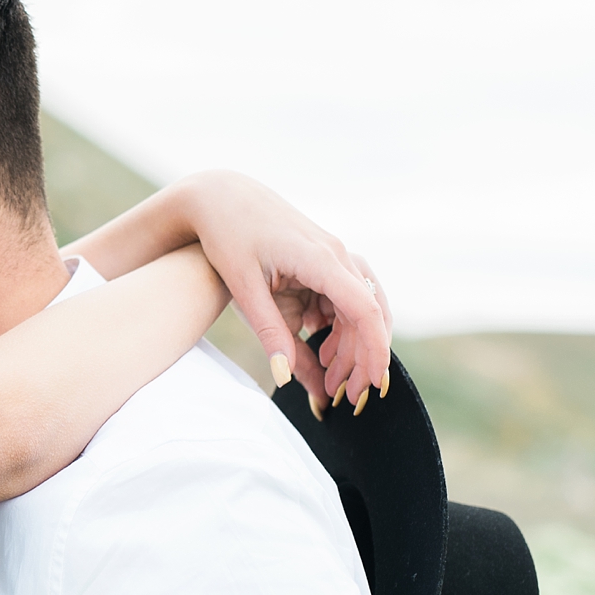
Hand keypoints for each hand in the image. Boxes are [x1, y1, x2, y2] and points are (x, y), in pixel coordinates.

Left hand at [174, 172, 392, 414]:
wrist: (220, 197)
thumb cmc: (228, 237)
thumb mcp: (244, 290)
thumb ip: (270, 333)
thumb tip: (287, 378)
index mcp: (320, 259)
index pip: (364, 309)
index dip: (374, 350)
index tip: (373, 385)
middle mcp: (336, 255)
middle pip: (368, 314)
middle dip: (362, 359)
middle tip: (346, 398)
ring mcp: (333, 255)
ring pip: (359, 309)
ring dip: (350, 347)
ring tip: (330, 382)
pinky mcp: (324, 261)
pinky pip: (343, 300)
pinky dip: (338, 329)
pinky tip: (321, 351)